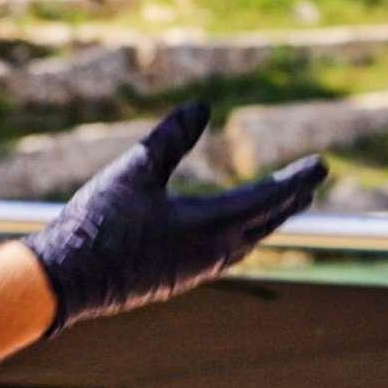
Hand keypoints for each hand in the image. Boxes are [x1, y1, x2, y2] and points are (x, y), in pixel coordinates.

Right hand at [22, 103, 326, 336]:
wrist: (66, 281)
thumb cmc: (98, 223)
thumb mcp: (134, 170)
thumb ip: (171, 138)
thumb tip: (202, 106)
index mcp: (209, 227)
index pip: (268, 199)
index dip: (295, 179)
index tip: (321, 165)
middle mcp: (212, 254)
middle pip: (264, 224)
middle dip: (288, 201)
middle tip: (310, 183)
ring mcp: (195, 271)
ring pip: (245, 244)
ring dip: (266, 222)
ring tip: (279, 207)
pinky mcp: (177, 279)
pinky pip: (224, 255)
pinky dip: (240, 237)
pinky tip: (229, 234)